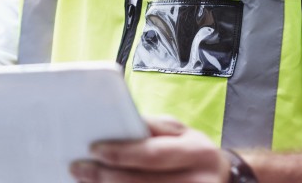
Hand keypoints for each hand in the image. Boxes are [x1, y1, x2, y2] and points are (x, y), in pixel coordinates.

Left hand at [70, 116, 229, 182]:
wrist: (223, 179)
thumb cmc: (192, 151)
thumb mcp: (181, 131)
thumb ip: (153, 127)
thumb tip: (117, 123)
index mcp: (197, 153)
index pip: (153, 154)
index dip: (122, 154)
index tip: (94, 149)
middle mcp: (197, 182)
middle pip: (143, 182)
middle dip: (106, 176)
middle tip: (78, 168)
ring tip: (84, 179)